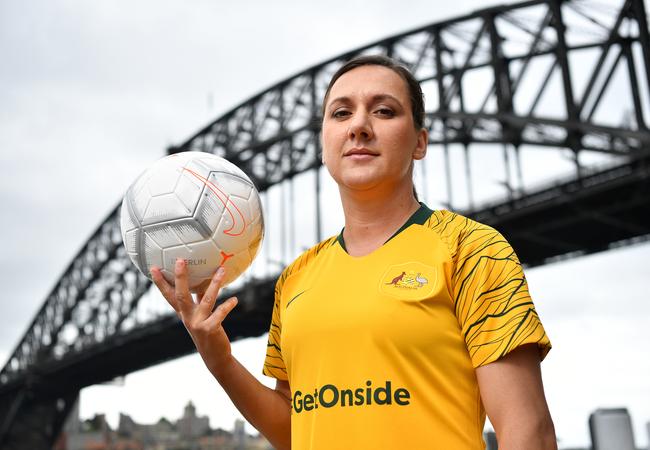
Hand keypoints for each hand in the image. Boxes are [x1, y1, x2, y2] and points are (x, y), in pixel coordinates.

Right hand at [150, 259, 238, 373]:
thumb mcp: (199, 314)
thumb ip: (198, 299)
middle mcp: (188, 317)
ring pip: (206, 300)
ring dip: (214, 284)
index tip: (153, 268)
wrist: (214, 356)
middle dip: (181, 278)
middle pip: (181, 295)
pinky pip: (220, 313)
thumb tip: (202, 281)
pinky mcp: (210, 329)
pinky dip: (228, 305)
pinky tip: (234, 299)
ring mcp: (198, 323)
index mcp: (183, 312)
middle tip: (180, 261)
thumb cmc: (206, 330)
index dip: (160, 282)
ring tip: (222, 270)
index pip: (168, 295)